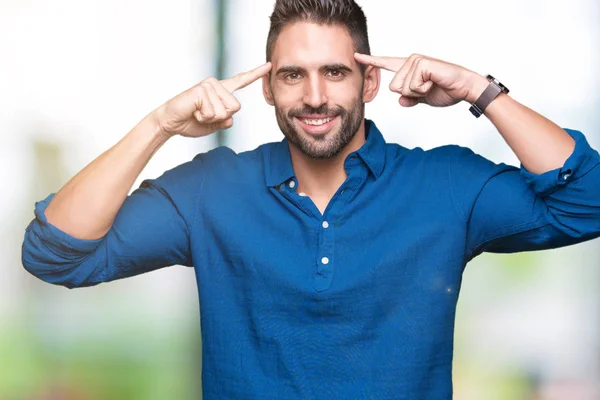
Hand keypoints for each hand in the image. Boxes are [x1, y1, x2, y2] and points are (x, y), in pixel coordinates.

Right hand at [154, 62, 271, 137]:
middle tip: (203, 114)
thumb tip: (230, 117)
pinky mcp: (201, 89)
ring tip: (197, 112)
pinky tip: (193, 111)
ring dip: (210, 118)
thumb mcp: (214, 125)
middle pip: (236, 107)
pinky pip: (212, 111)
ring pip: (225, 111)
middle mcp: (217, 85)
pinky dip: (203, 117)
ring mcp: (209, 85)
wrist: (171, 123)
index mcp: (222, 92)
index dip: (256, 74)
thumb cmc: (191, 122)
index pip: (241, 81)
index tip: (269, 65)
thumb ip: (225, 121)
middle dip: (221, 118)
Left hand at [355, 53, 486, 107]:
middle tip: (427, 88)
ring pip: (402, 87)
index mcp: (408, 69)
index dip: (371, 61)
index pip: (386, 64)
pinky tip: (433, 82)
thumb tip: (401, 101)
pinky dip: (423, 90)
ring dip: (417, 92)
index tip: (357, 56)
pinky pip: (412, 86)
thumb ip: (410, 99)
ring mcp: (416, 61)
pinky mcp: (422, 63)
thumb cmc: (445, 90)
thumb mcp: (422, 99)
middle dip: (409, 94)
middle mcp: (410, 62)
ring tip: (431, 84)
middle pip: (393, 87)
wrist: (463, 88)